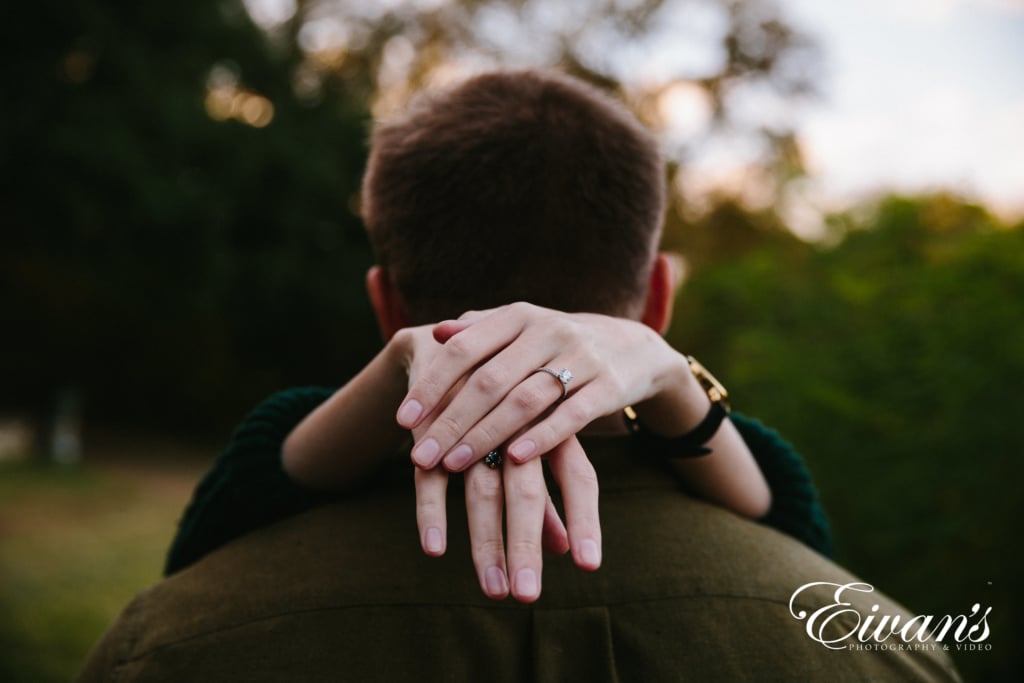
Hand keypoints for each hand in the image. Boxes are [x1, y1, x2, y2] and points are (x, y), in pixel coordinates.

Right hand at [390, 322, 601, 601]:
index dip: (584, 518)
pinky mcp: (433, 422)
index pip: (577, 475)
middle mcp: (516, 420)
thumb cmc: (503, 403)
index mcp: (552, 419)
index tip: (588, 567)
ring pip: (480, 488)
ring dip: (484, 542)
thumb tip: (566, 550)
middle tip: (528, 597)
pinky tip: (436, 551)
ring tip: (491, 590)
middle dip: (525, 545)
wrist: (450, 343)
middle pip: (526, 489)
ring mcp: (472, 421)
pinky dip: (433, 513)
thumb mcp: (530, 442)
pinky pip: (431, 475)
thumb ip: (546, 494)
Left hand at [396, 302, 699, 471]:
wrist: (632, 347)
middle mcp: (547, 330)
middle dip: (450, 421)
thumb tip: (434, 333)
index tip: (403, 421)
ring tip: (454, 465)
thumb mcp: (521, 329)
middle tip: (421, 457)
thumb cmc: (557, 344)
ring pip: (525, 399)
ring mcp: (580, 356)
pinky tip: (514, 460)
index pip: (463, 349)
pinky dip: (543, 437)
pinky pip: (572, 414)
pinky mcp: (608, 385)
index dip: (431, 385)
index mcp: (518, 315)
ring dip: (486, 435)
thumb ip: (479, 331)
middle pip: (489, 380)